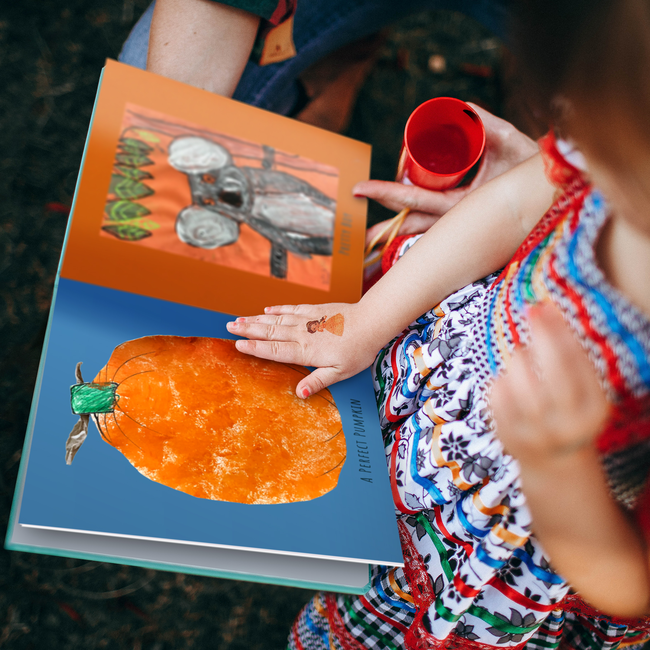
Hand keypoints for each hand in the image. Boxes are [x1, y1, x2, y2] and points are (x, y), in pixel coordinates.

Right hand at [226, 303, 378, 397]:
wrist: (371, 322)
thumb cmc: (357, 350)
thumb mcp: (340, 373)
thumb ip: (318, 381)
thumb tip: (300, 393)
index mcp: (306, 351)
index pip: (275, 349)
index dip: (255, 347)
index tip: (237, 344)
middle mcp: (302, 333)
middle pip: (269, 331)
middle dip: (247, 329)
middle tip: (228, 327)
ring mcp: (307, 320)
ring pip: (276, 319)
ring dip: (256, 319)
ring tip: (239, 318)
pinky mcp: (314, 310)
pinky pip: (291, 308)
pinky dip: (277, 309)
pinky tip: (266, 310)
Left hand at [359, 104, 538, 246]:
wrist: (553, 190)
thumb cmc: (532, 169)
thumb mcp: (510, 143)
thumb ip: (487, 124)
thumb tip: (462, 107)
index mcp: (463, 206)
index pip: (416, 200)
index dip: (387, 193)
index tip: (360, 190)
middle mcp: (458, 220)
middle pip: (412, 220)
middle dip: (385, 223)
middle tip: (357, 225)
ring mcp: (461, 224)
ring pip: (423, 227)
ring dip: (398, 229)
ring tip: (372, 236)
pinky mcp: (465, 221)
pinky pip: (436, 225)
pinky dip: (417, 227)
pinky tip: (401, 229)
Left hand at [490, 302, 609, 464]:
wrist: (555, 463)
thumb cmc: (569, 411)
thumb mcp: (582, 390)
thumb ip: (569, 355)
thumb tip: (544, 308)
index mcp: (594, 410)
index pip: (579, 363)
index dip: (561, 330)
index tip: (545, 305)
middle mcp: (569, 424)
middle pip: (555, 372)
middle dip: (543, 335)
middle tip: (531, 310)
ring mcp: (537, 433)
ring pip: (521, 381)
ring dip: (519, 359)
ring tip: (522, 357)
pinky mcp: (509, 436)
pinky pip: (497, 395)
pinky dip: (500, 380)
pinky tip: (508, 382)